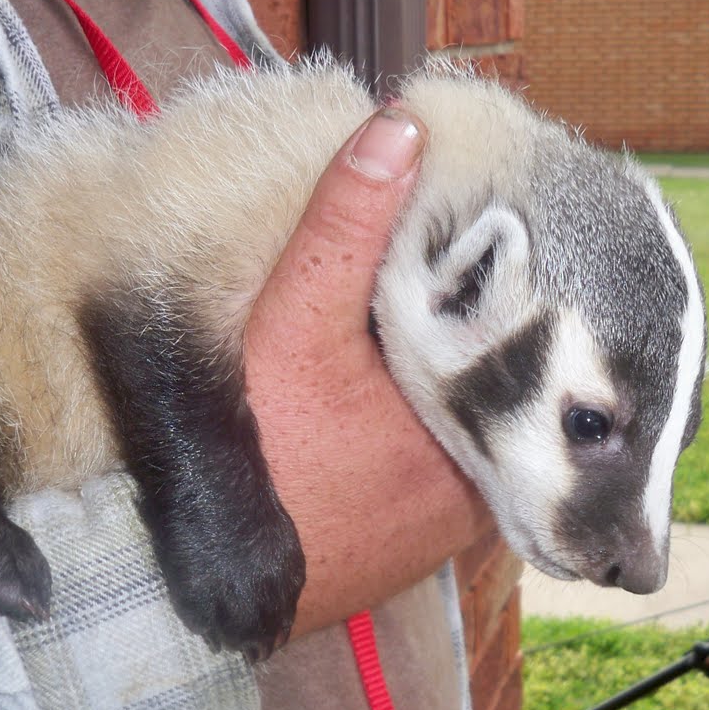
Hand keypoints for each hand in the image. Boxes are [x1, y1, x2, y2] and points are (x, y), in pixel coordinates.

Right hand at [244, 108, 494, 639]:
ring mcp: (448, 528)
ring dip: (462, 374)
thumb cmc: (247, 456)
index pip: (530, 340)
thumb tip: (402, 122)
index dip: (522, 276)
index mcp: (480, 440)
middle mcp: (483, 496)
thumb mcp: (292, 322)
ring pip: (477, 423)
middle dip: (496, 324)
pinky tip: (401, 383)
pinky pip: (446, 461)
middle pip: (508, 383)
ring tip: (451, 299)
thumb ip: (345, 226)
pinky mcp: (411, 543)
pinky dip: (432, 420)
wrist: (178, 586)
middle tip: (487, 241)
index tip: (515, 219)